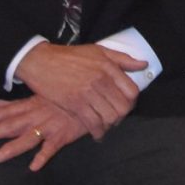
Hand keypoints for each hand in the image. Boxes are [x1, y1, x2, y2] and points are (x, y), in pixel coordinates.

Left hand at [0, 97, 90, 170]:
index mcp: (29, 105)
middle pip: (9, 125)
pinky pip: (52, 147)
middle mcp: (36, 115)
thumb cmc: (64, 97)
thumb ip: (14, 104)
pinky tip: (34, 166)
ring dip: (11, 148)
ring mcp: (49, 126)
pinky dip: (43, 156)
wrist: (92, 97)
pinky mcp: (63, 135)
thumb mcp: (38, 96)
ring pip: (27, 138)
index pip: (4, 113)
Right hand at [13, 42, 146, 134]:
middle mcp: (101, 80)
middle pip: (123, 107)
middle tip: (116, 119)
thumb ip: (122, 59)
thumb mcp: (98, 51)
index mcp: (109, 67)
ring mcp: (88, 93)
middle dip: (122, 116)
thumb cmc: (70, 56)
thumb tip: (144, 64)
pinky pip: (92, 122)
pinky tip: (97, 133)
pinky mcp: (74, 103)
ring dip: (110, 125)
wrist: (41, 62)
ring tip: (106, 126)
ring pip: (110, 117)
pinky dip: (97, 131)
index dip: (132, 102)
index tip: (126, 105)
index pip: (132, 91)